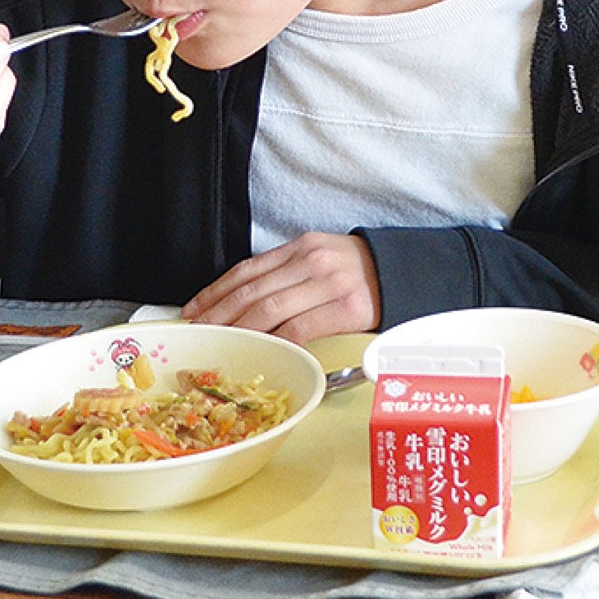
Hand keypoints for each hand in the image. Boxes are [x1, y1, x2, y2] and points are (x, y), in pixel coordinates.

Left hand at [182, 231, 380, 343]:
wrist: (404, 273)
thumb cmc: (357, 272)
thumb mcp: (319, 258)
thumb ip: (286, 273)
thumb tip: (242, 301)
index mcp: (300, 247)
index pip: (247, 270)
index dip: (216, 291)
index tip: (194, 310)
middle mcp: (311, 261)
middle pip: (252, 291)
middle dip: (220, 314)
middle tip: (199, 333)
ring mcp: (329, 284)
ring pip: (270, 310)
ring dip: (240, 330)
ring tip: (222, 344)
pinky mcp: (347, 308)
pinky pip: (301, 329)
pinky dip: (278, 341)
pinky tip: (263, 351)